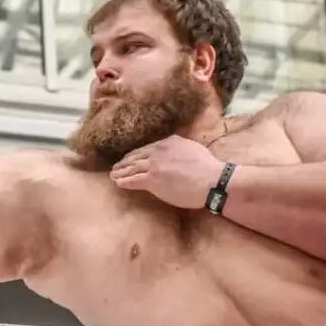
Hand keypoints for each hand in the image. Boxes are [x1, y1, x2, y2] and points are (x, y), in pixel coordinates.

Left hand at [110, 135, 224, 208]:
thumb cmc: (208, 168)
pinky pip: (132, 180)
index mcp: (168, 142)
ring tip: (113, 175)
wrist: (212, 180)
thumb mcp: (193, 148)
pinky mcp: (152, 179)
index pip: (147, 148)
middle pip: (136, 156)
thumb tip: (177, 150)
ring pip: (131, 168)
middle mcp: (158, 151)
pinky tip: (118, 183)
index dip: (136, 154)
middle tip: (116, 167)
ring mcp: (154, 165)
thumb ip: (180, 147)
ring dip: (120, 172)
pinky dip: (123, 181)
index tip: (130, 158)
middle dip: (124, 162)